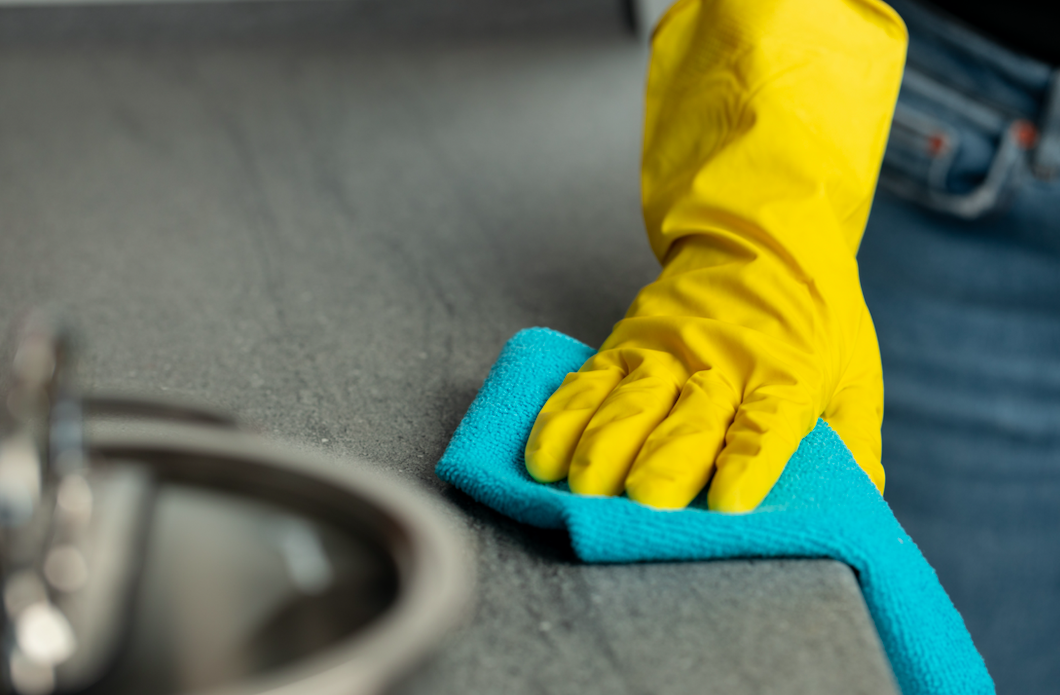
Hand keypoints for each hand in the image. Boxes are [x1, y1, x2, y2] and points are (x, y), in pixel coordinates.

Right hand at [523, 0, 904, 510]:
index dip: (749, 460)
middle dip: (666, 460)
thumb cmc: (815, 319)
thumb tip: (855, 507)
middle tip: (645, 500)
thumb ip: (850, 441)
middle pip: (691, 416)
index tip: (730, 502)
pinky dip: (562, 418)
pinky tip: (542, 456)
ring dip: (604, 442)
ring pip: (630, 399)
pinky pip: (587, 383)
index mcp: (786, 373)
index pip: (768, 422)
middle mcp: (722, 360)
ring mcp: (665, 349)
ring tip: (581, 486)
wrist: (763, 235)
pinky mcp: (623, 343)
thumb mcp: (853, 373)